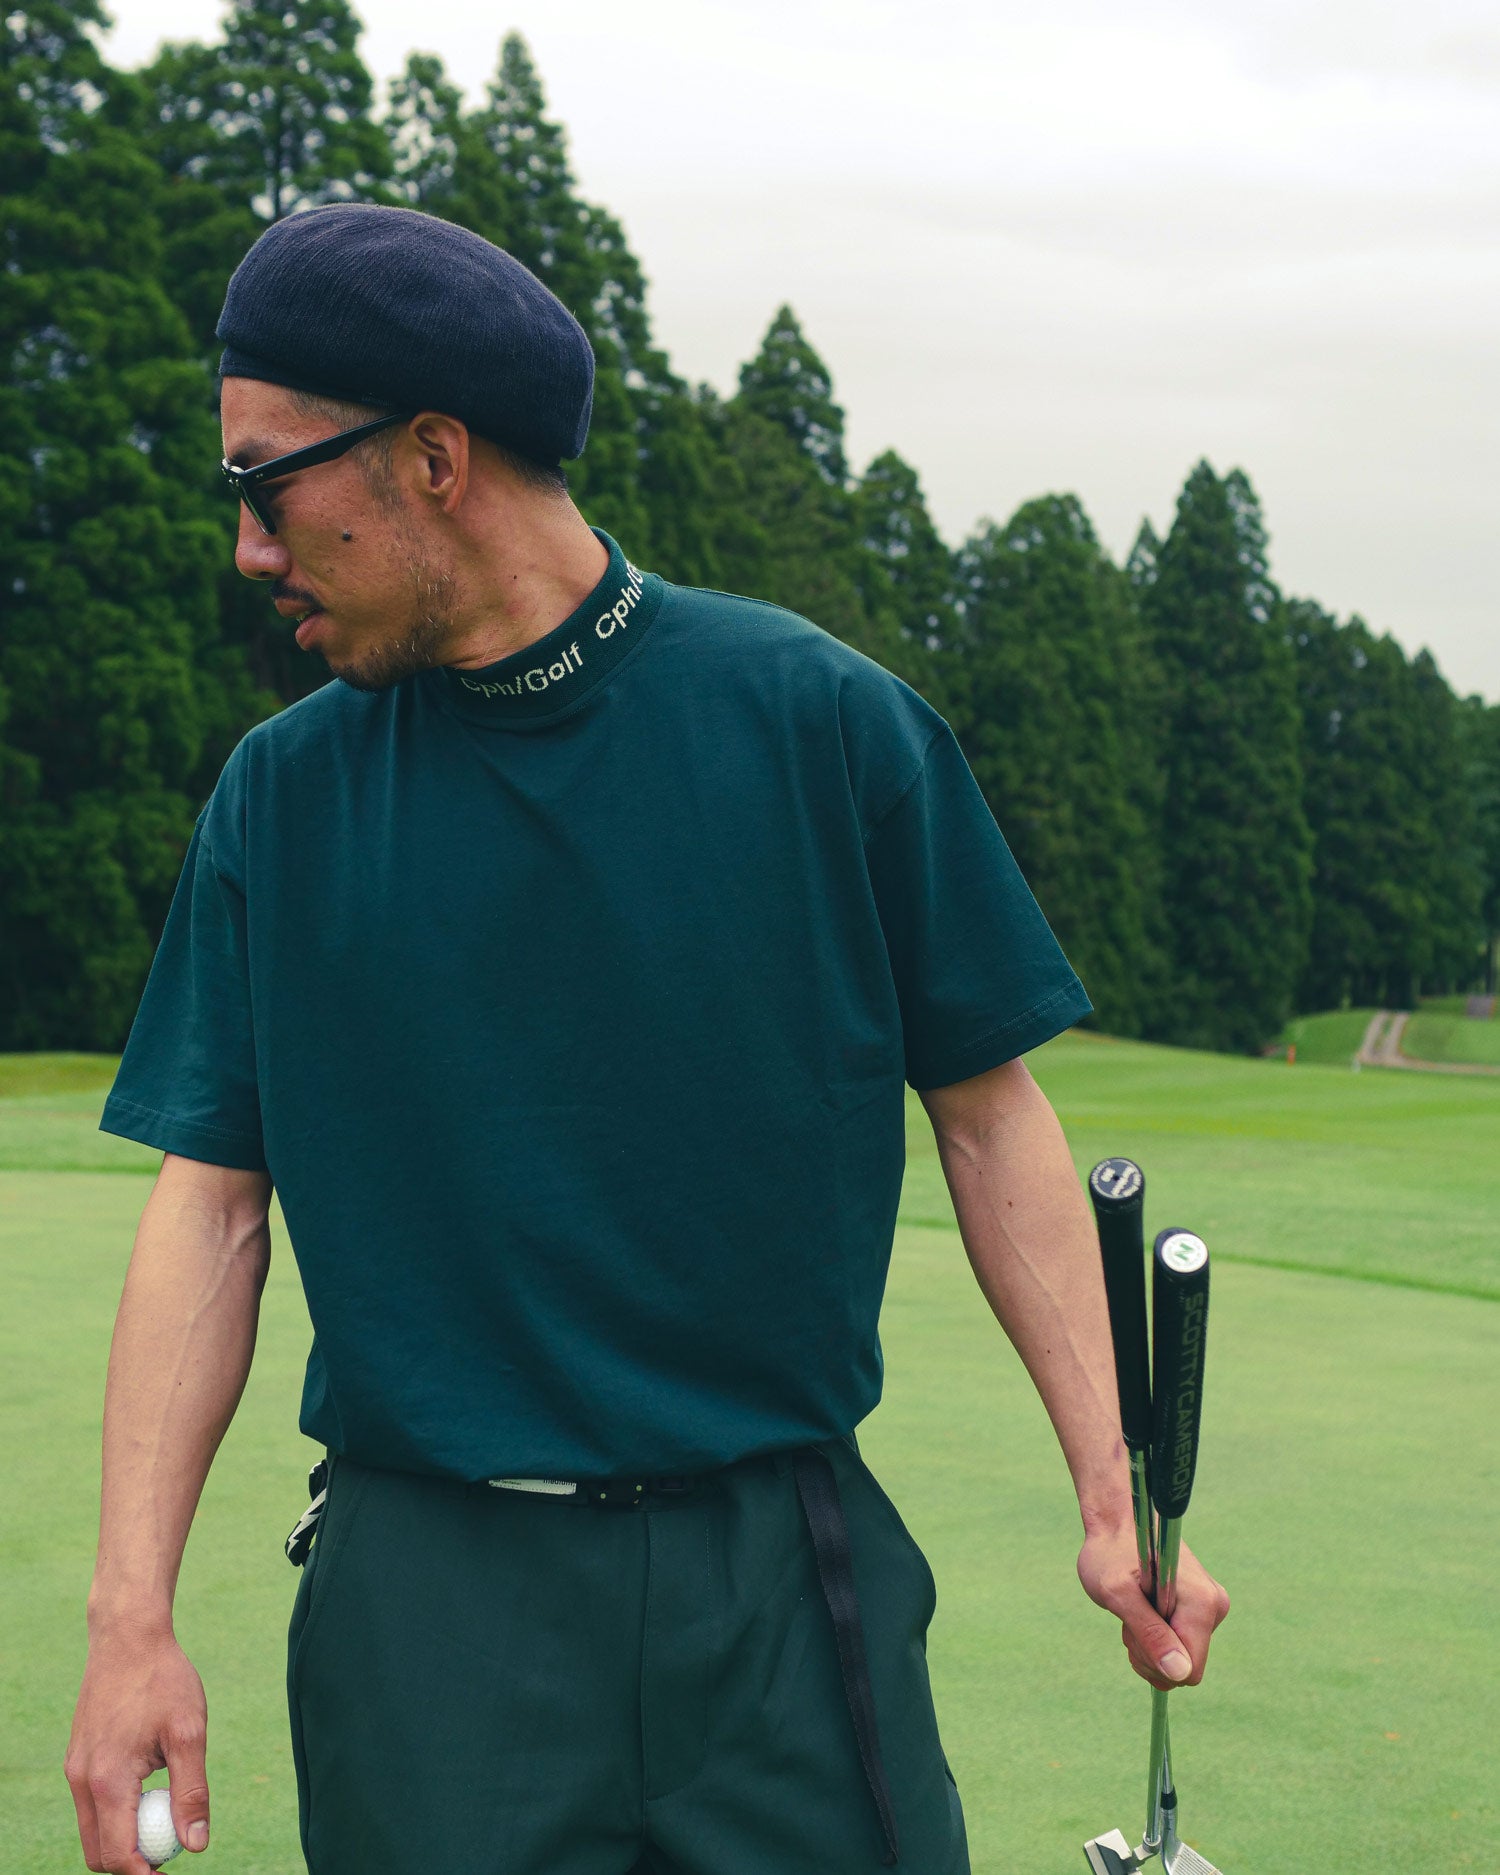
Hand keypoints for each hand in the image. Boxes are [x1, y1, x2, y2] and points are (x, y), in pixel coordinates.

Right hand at [64, 1626, 210, 1872]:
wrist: (129, 1637)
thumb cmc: (163, 1680)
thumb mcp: (189, 1733)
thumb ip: (192, 1791)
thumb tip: (197, 1844)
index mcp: (108, 1781)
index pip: (119, 1854)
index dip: (146, 1873)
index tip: (173, 1872)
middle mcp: (83, 1782)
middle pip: (99, 1852)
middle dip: (133, 1860)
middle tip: (172, 1849)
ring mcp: (75, 1771)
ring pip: (92, 1830)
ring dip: (124, 1836)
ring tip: (164, 1814)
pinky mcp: (78, 1760)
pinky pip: (92, 1805)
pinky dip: (116, 1812)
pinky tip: (149, 1786)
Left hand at [1077, 1521, 1229, 1690]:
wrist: (1119, 1522)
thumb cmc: (1111, 1553)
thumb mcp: (1118, 1594)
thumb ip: (1150, 1633)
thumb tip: (1180, 1673)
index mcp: (1203, 1603)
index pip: (1189, 1670)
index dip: (1156, 1663)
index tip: (1132, 1632)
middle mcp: (1214, 1606)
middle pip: (1184, 1667)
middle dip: (1149, 1653)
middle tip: (1129, 1615)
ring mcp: (1209, 1608)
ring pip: (1179, 1658)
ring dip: (1148, 1643)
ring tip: (1133, 1607)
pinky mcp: (1199, 1611)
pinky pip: (1178, 1645)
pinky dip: (1153, 1636)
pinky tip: (1142, 1608)